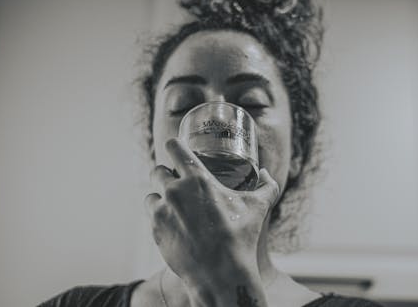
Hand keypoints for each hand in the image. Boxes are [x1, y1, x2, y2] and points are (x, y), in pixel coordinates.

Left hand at [145, 138, 278, 304]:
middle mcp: (175, 190)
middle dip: (167, 174)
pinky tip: (172, 222)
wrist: (220, 273)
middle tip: (178, 182)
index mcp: (197, 178)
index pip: (174, 147)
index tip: (176, 147)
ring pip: (152, 193)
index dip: (174, 145)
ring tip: (174, 205)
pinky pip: (150, 213)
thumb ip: (267, 186)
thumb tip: (266, 173)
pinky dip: (159, 215)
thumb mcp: (257, 207)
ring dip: (161, 195)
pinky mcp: (154, 229)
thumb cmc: (239, 237)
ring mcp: (162, 210)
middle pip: (158, 170)